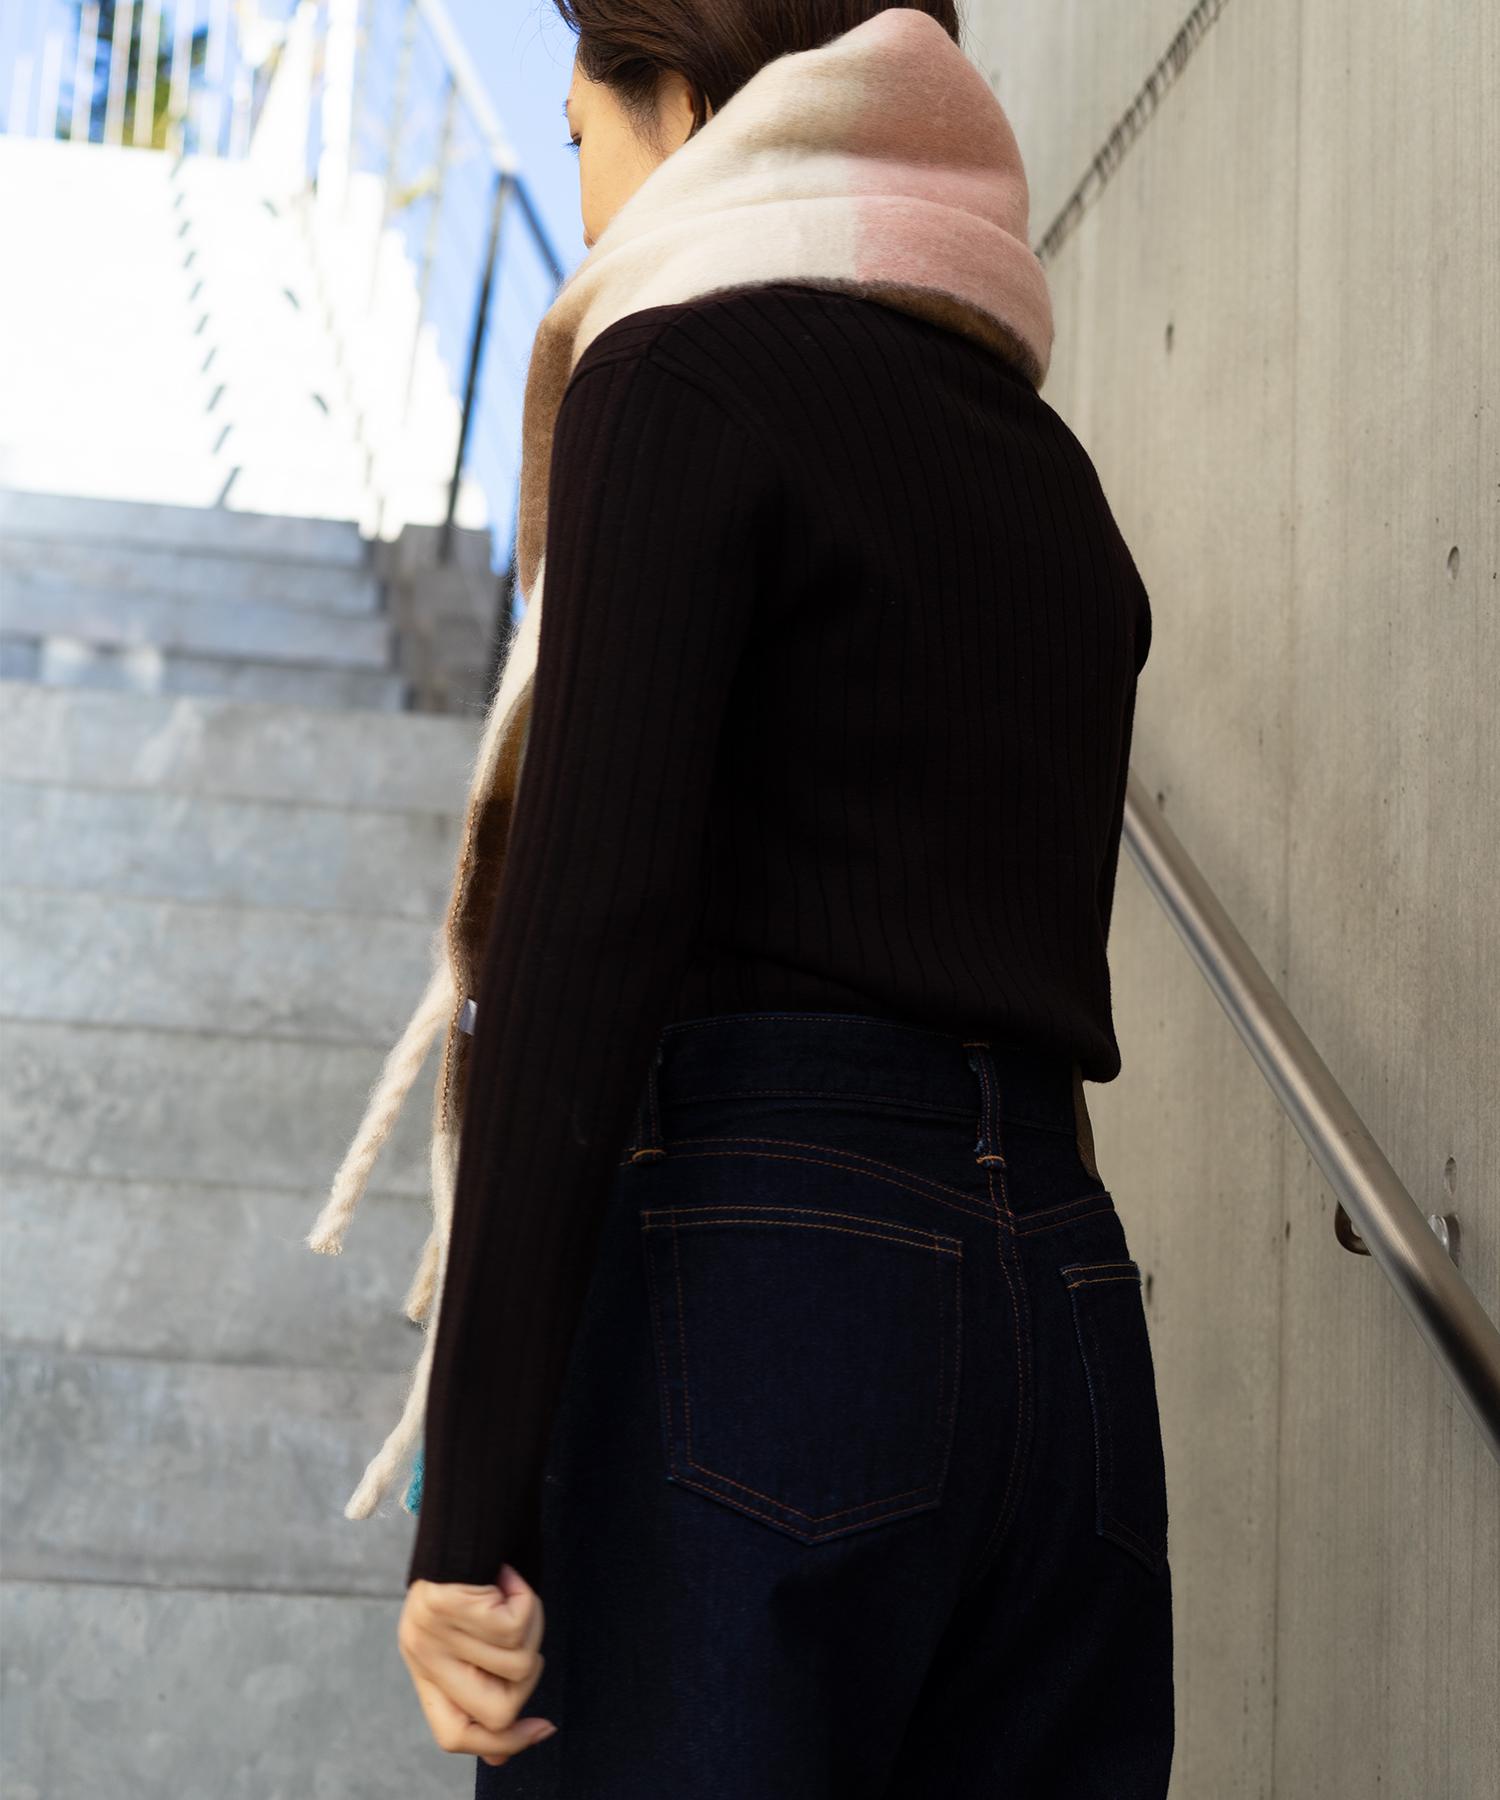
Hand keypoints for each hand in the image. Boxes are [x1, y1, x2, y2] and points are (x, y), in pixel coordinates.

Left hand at [399, 1561, 556, 1766]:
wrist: (464, 1509)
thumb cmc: (476, 1573)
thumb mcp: (472, 1636)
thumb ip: (482, 1686)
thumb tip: (505, 1747)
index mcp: (425, 1668)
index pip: (453, 1736)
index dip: (503, 1744)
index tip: (543, 1728)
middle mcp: (422, 1654)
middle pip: (496, 1711)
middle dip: (529, 1675)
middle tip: (525, 1631)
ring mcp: (432, 1631)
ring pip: (517, 1663)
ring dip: (532, 1626)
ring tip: (512, 1593)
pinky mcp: (448, 1604)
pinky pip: (516, 1625)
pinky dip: (526, 1597)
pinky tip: (508, 1576)